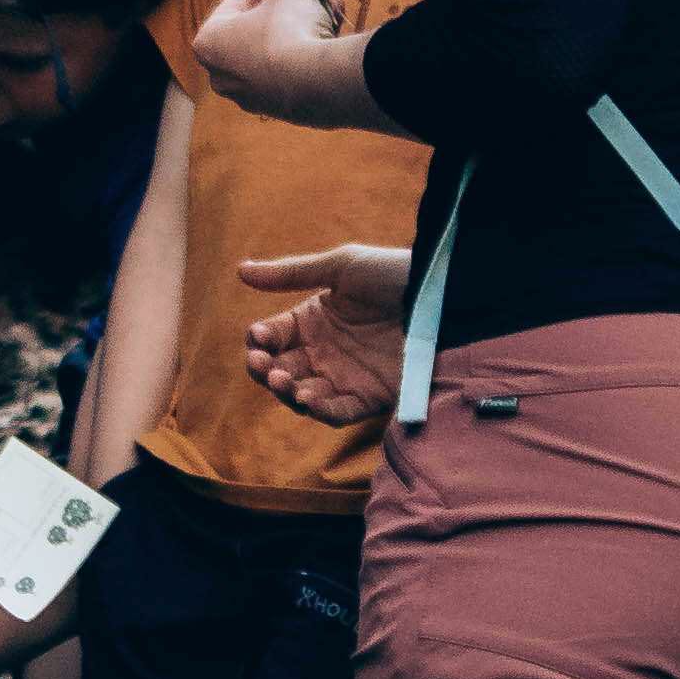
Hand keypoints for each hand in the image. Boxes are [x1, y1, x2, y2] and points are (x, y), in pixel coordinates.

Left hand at [191, 0, 338, 115]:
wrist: (318, 84)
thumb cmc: (289, 30)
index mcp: (210, 42)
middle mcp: (225, 73)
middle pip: (267, 21)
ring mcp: (254, 95)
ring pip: (285, 44)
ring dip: (312, 17)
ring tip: (336, 0)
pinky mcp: (284, 108)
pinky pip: (296, 68)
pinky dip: (314, 46)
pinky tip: (336, 28)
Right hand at [239, 240, 412, 429]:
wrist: (439, 298)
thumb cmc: (391, 274)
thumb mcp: (340, 266)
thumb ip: (291, 273)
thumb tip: (240, 270)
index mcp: (312, 320)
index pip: (271, 337)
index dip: (258, 340)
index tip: (257, 338)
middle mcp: (323, 352)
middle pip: (279, 369)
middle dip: (263, 370)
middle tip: (262, 364)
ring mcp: (345, 376)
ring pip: (301, 395)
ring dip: (285, 392)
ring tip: (282, 379)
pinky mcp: (369, 396)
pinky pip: (337, 412)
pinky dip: (320, 410)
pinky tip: (309, 398)